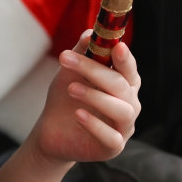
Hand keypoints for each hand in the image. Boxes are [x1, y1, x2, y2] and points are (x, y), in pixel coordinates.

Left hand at [30, 31, 140, 166]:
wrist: (51, 132)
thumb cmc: (66, 98)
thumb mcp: (70, 72)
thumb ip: (82, 53)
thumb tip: (90, 33)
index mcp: (124, 84)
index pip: (129, 69)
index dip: (125, 58)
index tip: (116, 45)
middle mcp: (129, 104)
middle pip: (121, 86)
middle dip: (95, 71)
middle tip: (66, 59)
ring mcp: (123, 127)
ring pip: (121, 110)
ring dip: (96, 97)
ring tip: (71, 88)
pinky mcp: (113, 148)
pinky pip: (111, 137)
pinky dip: (95, 125)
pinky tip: (78, 115)